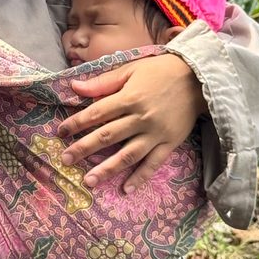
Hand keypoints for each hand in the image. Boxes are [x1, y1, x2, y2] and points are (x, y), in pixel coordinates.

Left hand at [57, 53, 206, 191]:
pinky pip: (153, 164)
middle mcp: (141, 117)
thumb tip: (74, 87)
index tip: (60, 132)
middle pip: (107, 136)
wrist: (198, 78)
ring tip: (89, 181)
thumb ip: (103, 82)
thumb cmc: (160, 70)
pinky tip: (126, 189)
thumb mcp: (130, 69)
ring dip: (107, 169)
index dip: (76, 123)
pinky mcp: (169, 143)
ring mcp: (155, 133)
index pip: (96, 113)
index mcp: (129, 97)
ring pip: (127, 154)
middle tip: (65, 159)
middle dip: (83, 148)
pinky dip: (140, 177)